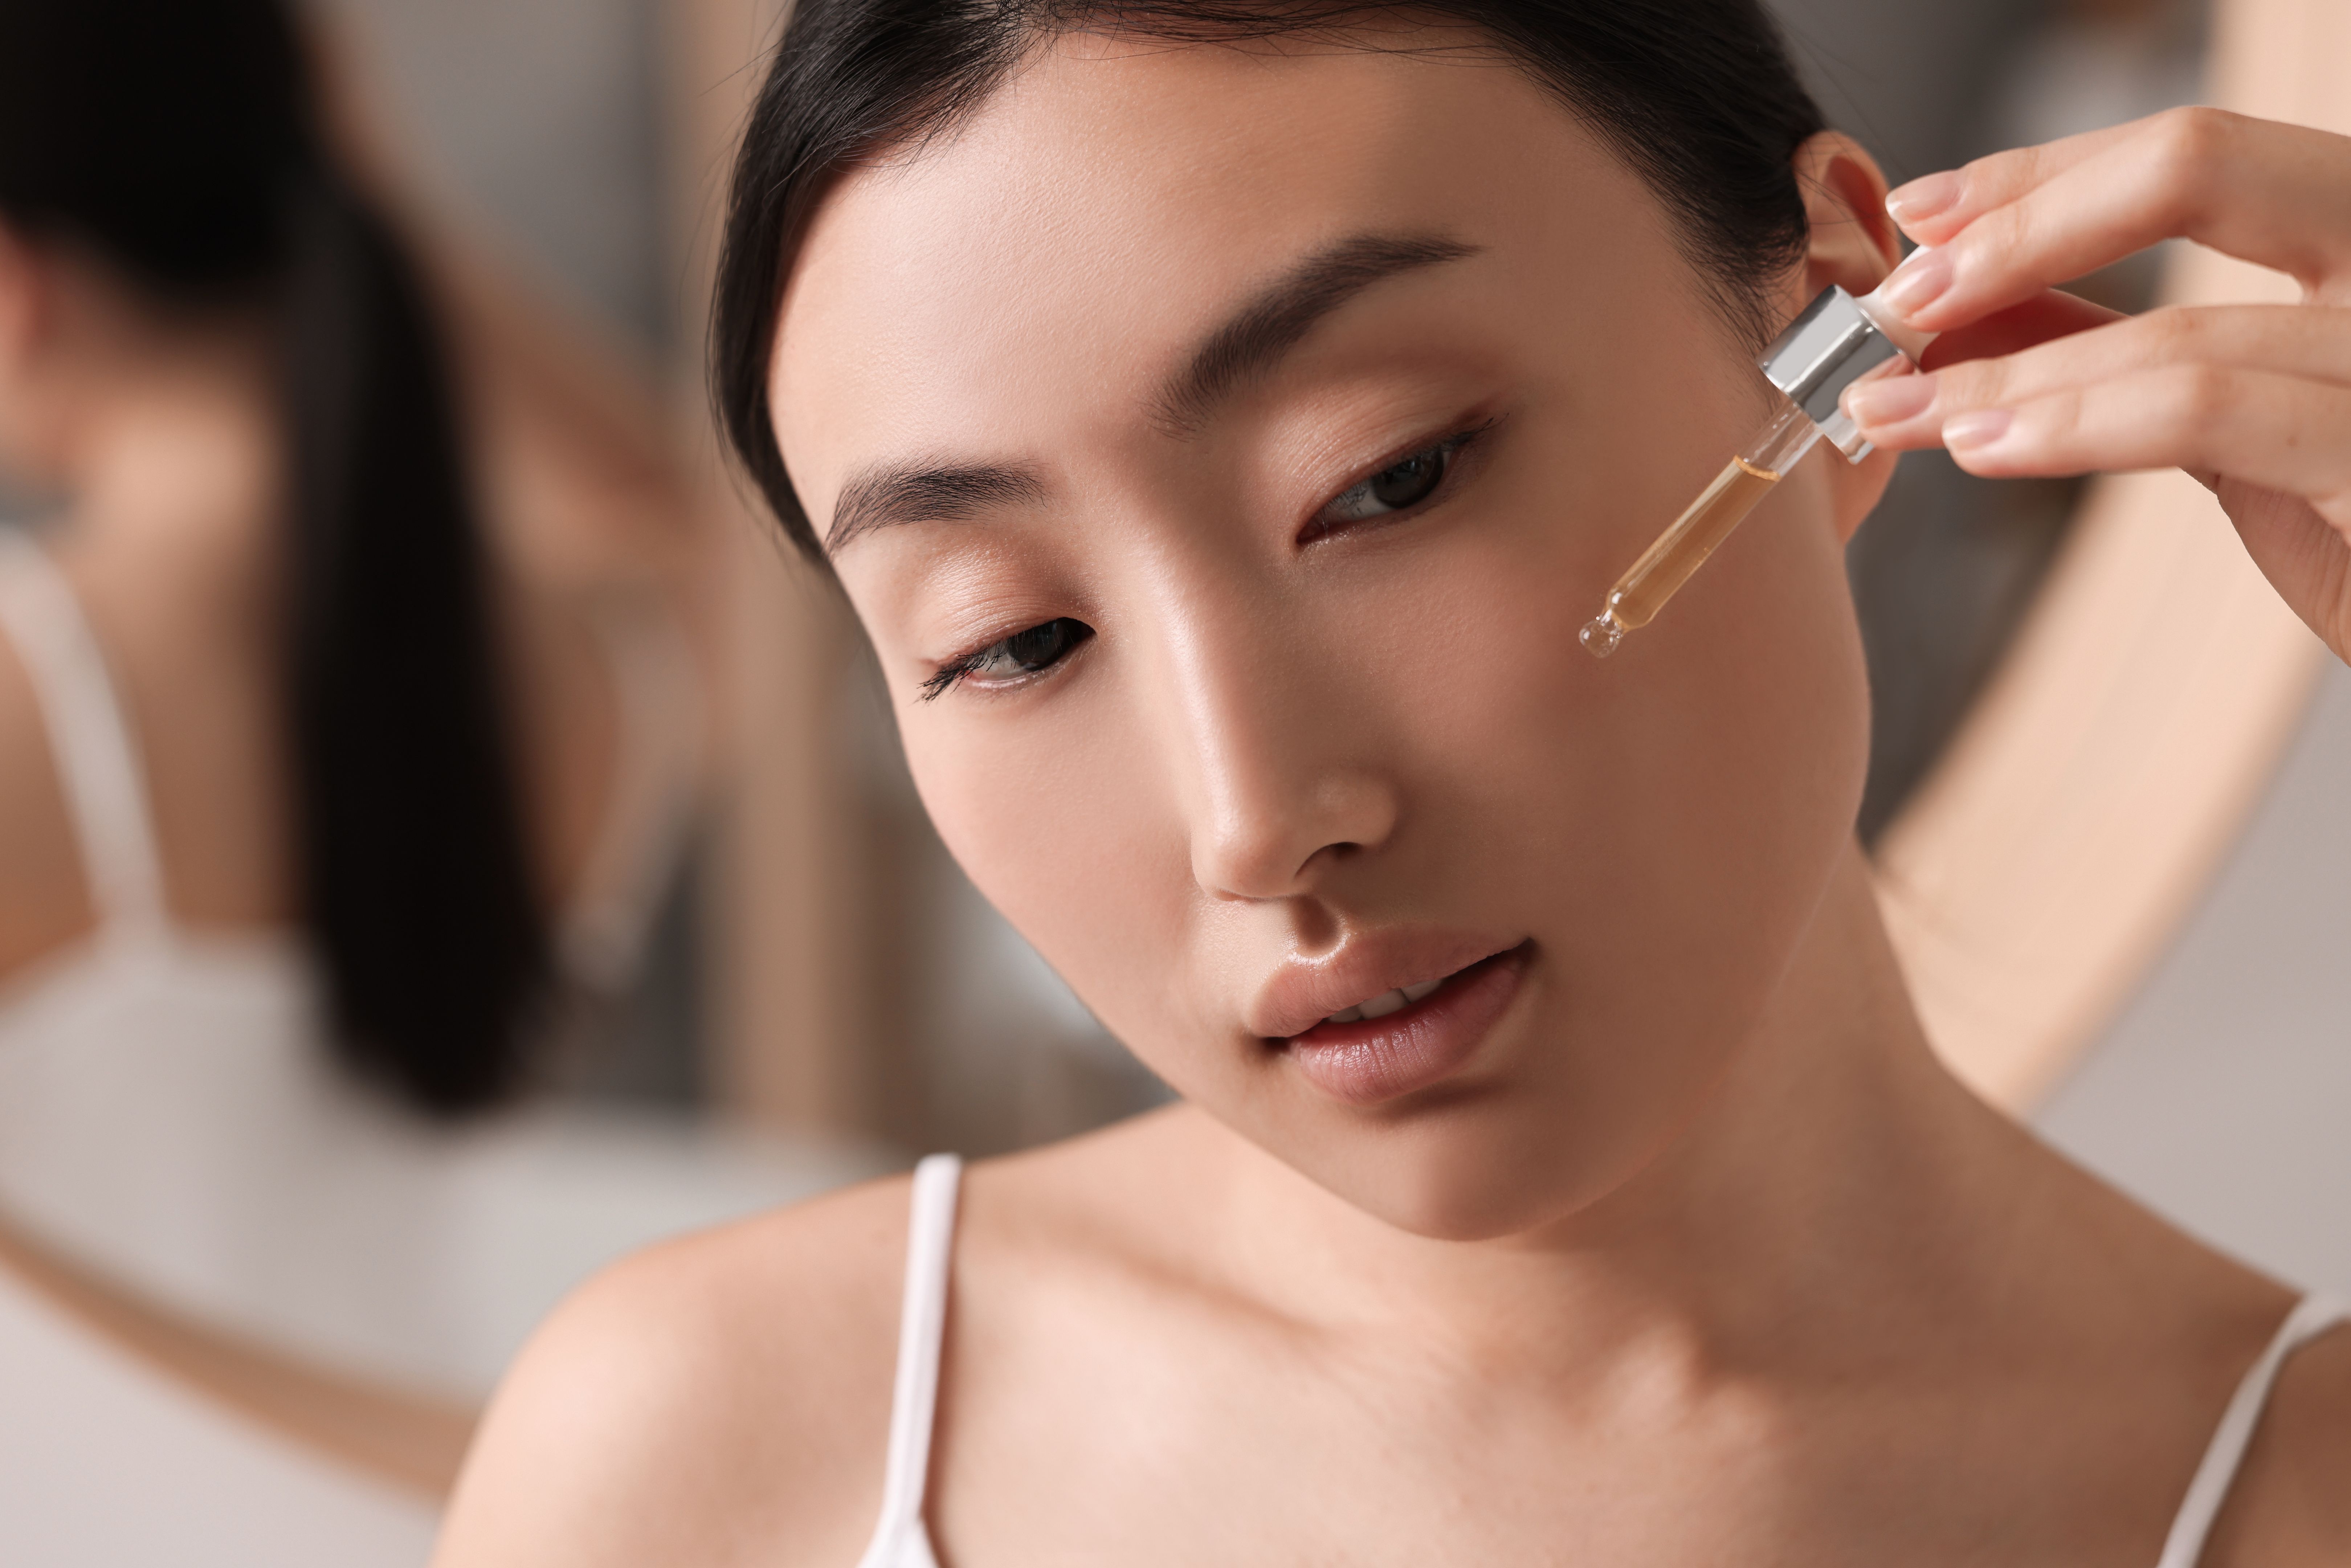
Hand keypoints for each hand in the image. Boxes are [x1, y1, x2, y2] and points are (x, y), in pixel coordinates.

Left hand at [1842, 108, 2350, 663]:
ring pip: (2181, 322)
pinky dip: (2072, 426)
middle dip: (2022, 228)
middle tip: (1899, 295)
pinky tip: (1983, 444)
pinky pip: (2208, 413)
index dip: (2046, 175)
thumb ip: (2130, 351)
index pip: (2201, 152)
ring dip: (2008, 371)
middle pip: (2202, 167)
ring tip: (1896, 407)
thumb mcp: (2239, 415)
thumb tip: (1983, 310)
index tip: (1925, 217)